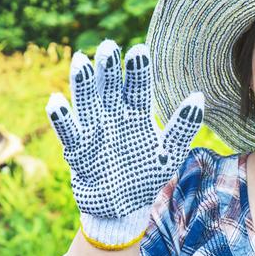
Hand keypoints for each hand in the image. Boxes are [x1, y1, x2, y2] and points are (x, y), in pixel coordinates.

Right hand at [47, 40, 203, 248]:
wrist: (123, 209)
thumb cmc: (147, 177)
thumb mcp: (169, 153)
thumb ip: (182, 127)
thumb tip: (198, 96)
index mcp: (136, 114)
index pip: (137, 88)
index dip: (137, 70)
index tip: (138, 50)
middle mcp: (112, 117)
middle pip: (109, 88)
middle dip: (108, 68)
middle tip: (108, 46)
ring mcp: (93, 131)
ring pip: (87, 103)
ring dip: (83, 84)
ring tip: (81, 61)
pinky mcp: (77, 150)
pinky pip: (68, 132)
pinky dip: (61, 118)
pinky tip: (56, 101)